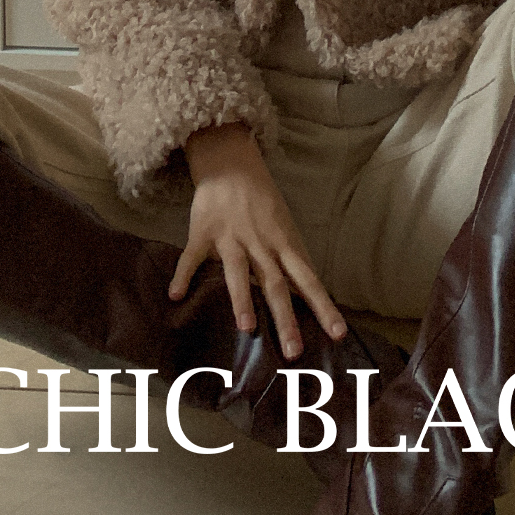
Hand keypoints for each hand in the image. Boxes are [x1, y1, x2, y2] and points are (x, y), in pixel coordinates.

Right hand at [168, 122, 347, 359]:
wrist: (231, 163)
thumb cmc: (262, 201)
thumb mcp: (284, 226)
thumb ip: (291, 259)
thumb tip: (307, 295)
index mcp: (283, 243)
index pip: (308, 279)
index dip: (322, 306)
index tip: (338, 334)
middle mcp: (260, 244)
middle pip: (276, 284)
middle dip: (285, 318)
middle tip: (294, 351)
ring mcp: (231, 238)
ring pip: (238, 272)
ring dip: (242, 300)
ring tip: (247, 329)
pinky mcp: (203, 232)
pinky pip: (192, 257)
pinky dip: (184, 275)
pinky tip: (176, 295)